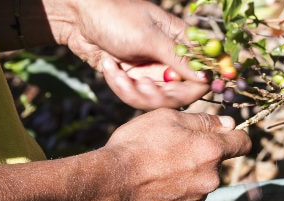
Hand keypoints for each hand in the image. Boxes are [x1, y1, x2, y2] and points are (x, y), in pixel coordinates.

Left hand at [60, 0, 209, 108]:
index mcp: (181, 43)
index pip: (202, 73)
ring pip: (156, 99)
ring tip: (114, 70)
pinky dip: (120, 86)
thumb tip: (207, 78)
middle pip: (180, 93)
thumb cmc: (115, 16)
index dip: (196, 86)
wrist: (76, 16)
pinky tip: (107, 66)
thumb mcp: (149, 37)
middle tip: (140, 84)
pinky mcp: (134, 80)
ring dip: (133, 90)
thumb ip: (179, 59)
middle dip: (158, 93)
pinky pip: (135, 97)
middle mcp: (170, 60)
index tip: (179, 91)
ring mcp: (152, 71)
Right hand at [100, 109, 251, 200]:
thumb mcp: (169, 118)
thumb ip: (204, 121)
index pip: (243, 142)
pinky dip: (177, 184)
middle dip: (204, 151)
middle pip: (219, 160)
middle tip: (174, 143)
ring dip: (189, 168)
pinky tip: (155, 178)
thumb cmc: (138, 144)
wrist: (111, 182)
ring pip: (202, 177)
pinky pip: (187, 192)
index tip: (223, 131)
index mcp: (212, 151)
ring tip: (159, 161)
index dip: (235, 134)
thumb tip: (228, 123)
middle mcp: (211, 178)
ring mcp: (197, 196)